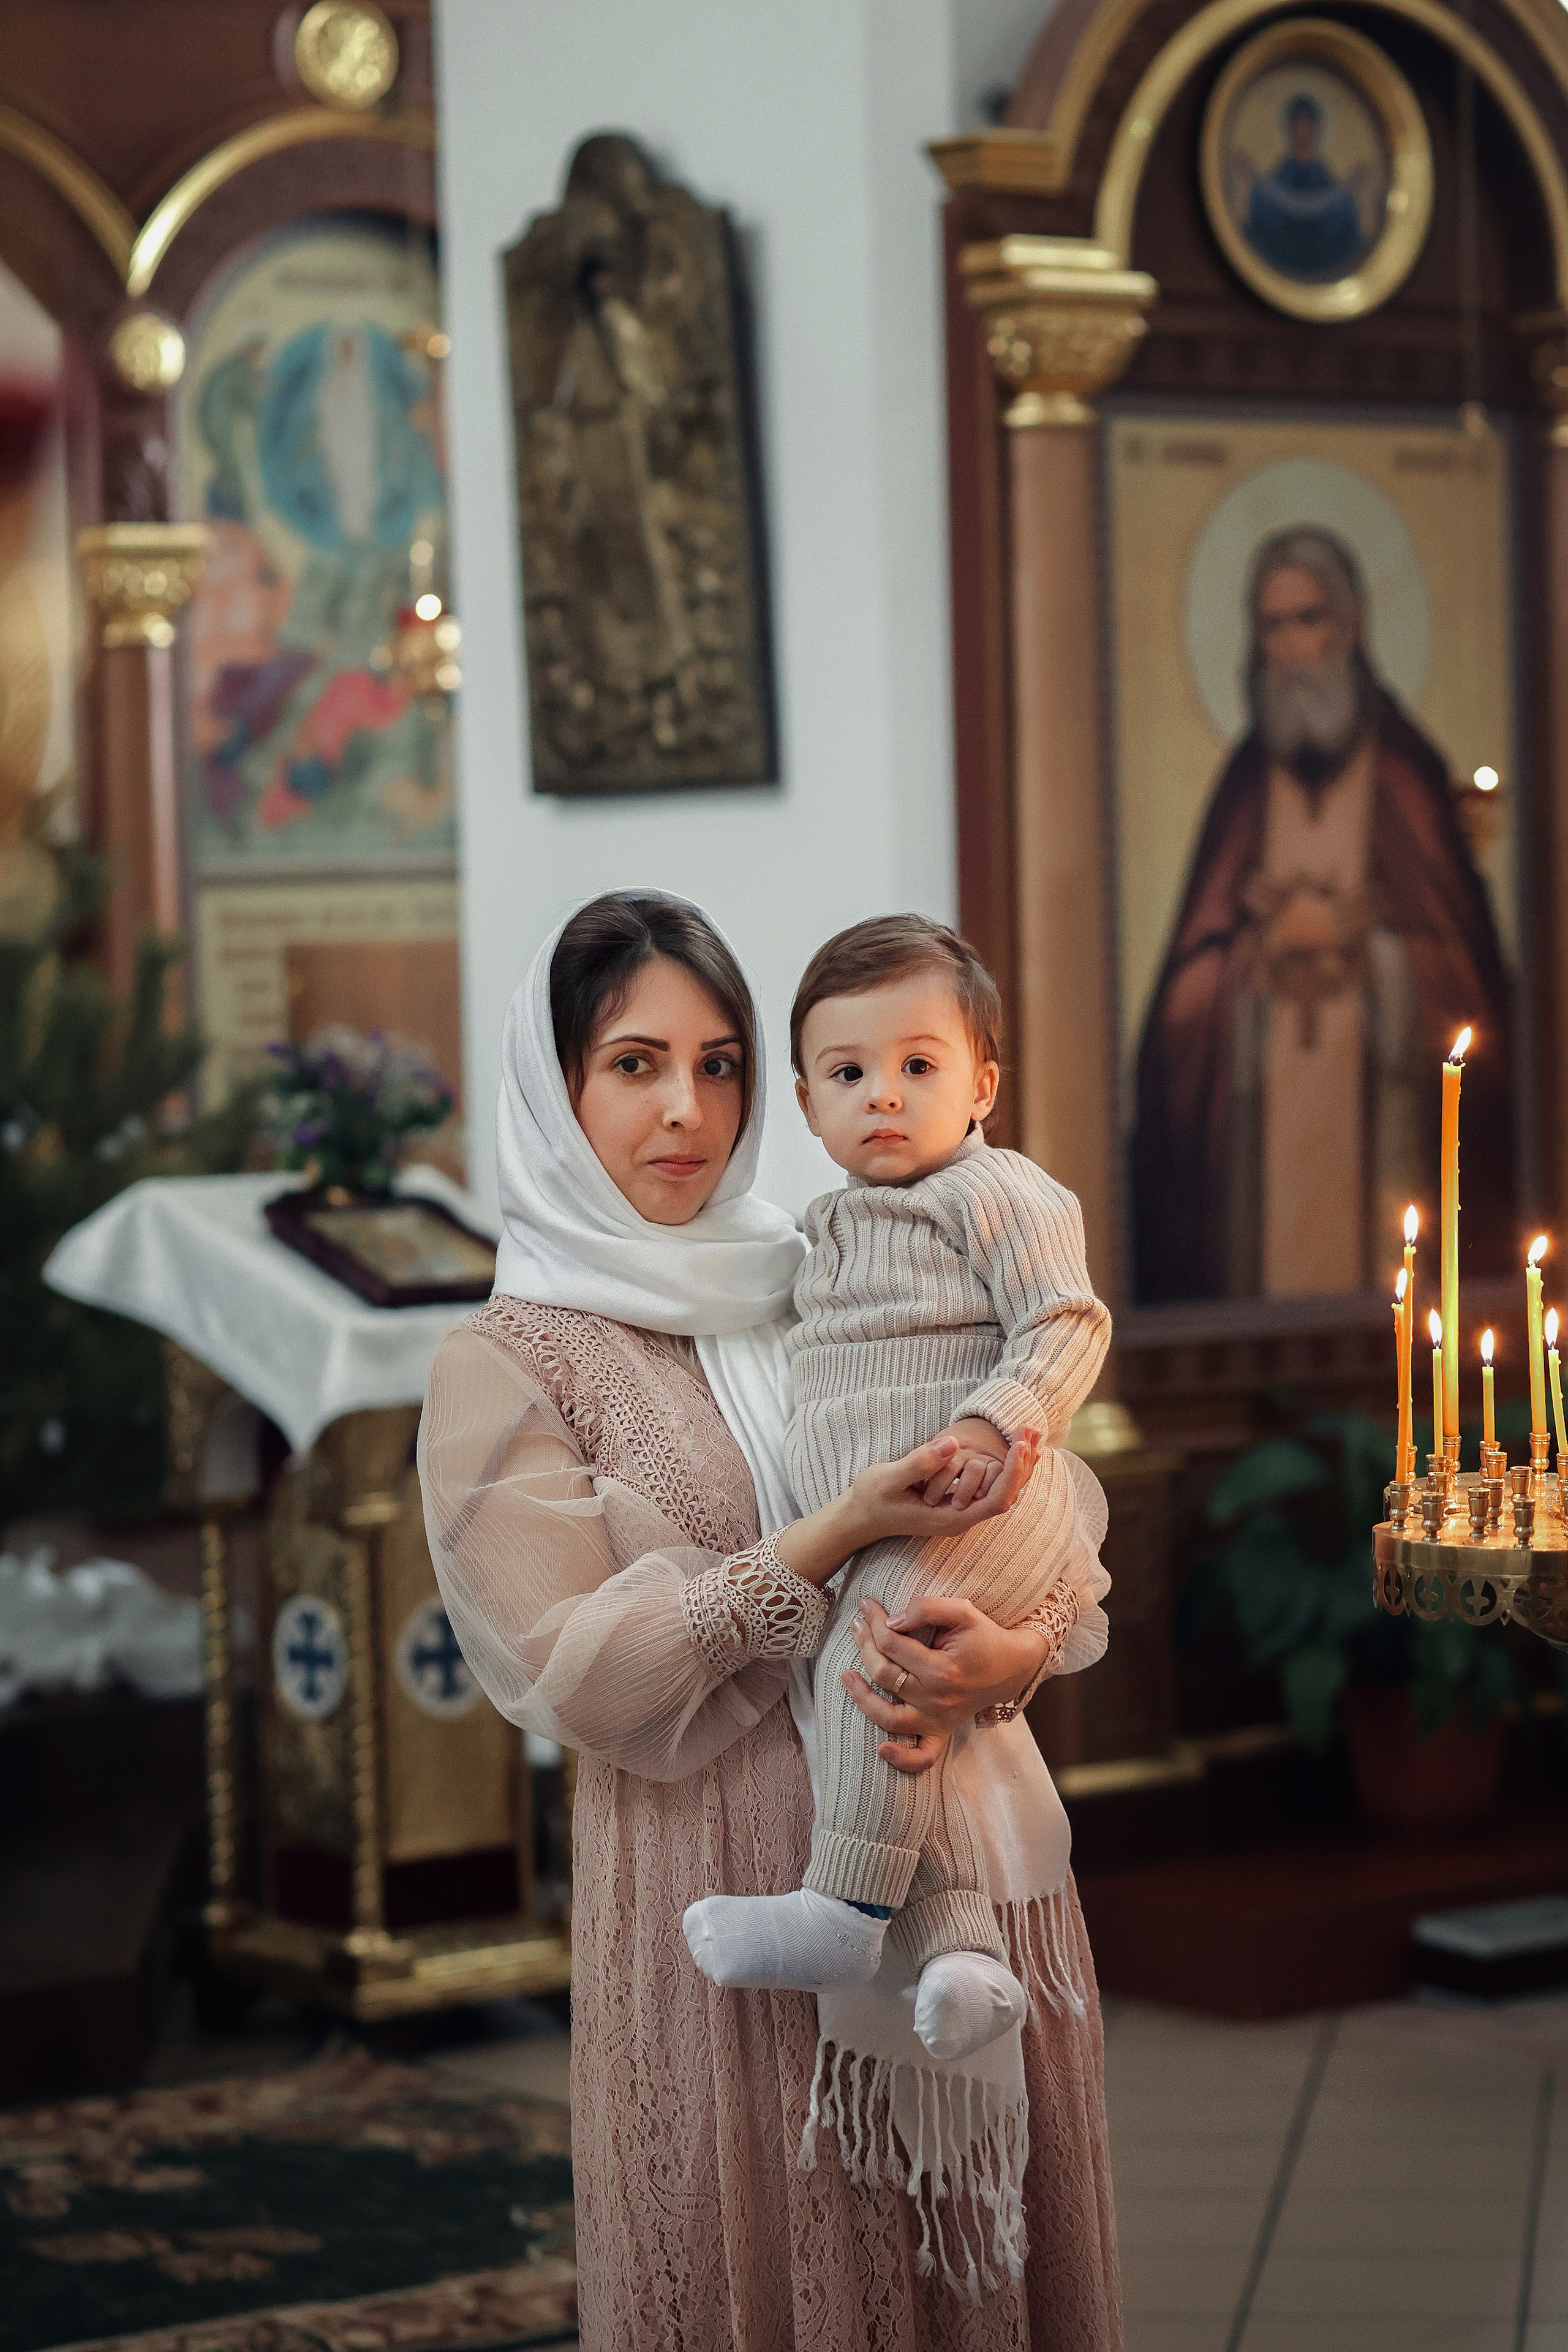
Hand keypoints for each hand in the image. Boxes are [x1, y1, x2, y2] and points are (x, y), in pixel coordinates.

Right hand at [774, 1429, 1039, 1588]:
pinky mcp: (956, 1499)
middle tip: (1032, 1429)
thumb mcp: (889, 1478)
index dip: (1013, 1473)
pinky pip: (988, 1484)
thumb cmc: (872, 1499)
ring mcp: (960, 1509)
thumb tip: (953, 1444)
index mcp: (952, 1519)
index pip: (997, 1500)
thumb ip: (920, 1463)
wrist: (859, 1516)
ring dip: (1018, 1462)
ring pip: (1000, 1489)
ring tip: (1030, 1432)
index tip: (1019, 1444)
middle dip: (1022, 1462)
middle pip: (1006, 1494)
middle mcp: (962, 1517)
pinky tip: (1012, 1446)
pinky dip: (1003, 1464)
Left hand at [842, 1594, 1048, 1762]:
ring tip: (845, 1675)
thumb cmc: (985, 1636)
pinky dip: (901, 1758)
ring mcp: (939, 1720)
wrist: (1013, 1667)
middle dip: (864, 1645)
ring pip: (889, 1718)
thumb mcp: (963, 1610)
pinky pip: (921, 1756)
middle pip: (884, 1674)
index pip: (893, 1643)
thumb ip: (928, 1608)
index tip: (866, 1604)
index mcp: (942, 1668)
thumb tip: (892, 1621)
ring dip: (862, 1699)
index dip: (874, 1621)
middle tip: (856, 1624)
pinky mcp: (942, 1732)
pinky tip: (881, 1749)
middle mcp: (937, 1698)